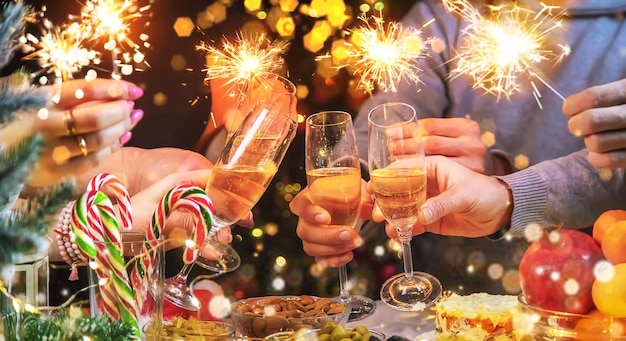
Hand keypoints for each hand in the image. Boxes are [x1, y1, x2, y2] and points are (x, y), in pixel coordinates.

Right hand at [26, 78, 143, 186]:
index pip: (83, 91)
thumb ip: (70, 97)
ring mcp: (50, 151)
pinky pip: (93, 160)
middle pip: (95, 118)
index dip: (114, 89)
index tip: (135, 89)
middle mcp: (45, 125)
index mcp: (40, 101)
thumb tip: (114, 92)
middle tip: (132, 106)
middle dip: (121, 111)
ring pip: (98, 140)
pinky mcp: (55, 172)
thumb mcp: (38, 101)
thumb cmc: (22, 121)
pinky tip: (123, 137)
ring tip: (133, 118)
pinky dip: (113, 147)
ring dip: (122, 128)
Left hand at [91, 147, 248, 259]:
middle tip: (246, 220)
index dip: (228, 184)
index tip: (246, 192)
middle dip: (229, 210)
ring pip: (206, 221)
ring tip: (228, 240)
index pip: (209, 177)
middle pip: (212, 200)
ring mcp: (179, 215)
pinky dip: (205, 246)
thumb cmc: (126, 216)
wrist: (102, 235)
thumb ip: (185, 214)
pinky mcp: (174, 234)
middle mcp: (181, 197)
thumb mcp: (157, 212)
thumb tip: (210, 219)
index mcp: (177, 183)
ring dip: (219, 230)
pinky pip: (195, 238)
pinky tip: (214, 254)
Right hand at [289, 180, 372, 266]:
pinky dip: (334, 260)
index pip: (299, 205)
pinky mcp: (319, 248)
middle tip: (349, 234)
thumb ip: (363, 198)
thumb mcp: (358, 190)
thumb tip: (369, 209)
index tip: (326, 218)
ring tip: (354, 243)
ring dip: (333, 248)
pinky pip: (320, 259)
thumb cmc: (351, 193)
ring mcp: (311, 235)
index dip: (309, 213)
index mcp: (309, 197)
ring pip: (310, 247)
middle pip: (305, 231)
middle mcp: (306, 218)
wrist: (354, 205)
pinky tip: (348, 255)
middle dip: (328, 236)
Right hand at [381, 156, 511, 238]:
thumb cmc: (485, 193)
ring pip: (402, 208)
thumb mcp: (463, 195)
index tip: (374, 190)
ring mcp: (426, 202)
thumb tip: (420, 216)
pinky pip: (412, 224)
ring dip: (392, 218)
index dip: (386, 178)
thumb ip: (441, 205)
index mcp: (431, 168)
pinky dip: (403, 230)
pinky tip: (397, 237)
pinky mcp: (430, 219)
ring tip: (388, 228)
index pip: (403, 169)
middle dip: (385, 202)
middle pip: (397, 191)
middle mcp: (425, 184)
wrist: (500, 212)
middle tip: (377, 214)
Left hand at [390, 117, 502, 173]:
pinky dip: (418, 175)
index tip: (391, 133)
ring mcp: (471, 164)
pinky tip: (406, 174)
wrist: (488, 186)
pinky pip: (435, 177)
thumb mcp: (451, 138)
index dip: (408, 129)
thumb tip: (394, 130)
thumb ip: (428, 133)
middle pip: (430, 142)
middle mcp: (472, 144)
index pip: (430, 126)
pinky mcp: (465, 184)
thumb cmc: (461, 155)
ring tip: (393, 161)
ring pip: (432, 159)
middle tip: (390, 148)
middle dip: (406, 145)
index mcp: (467, 127)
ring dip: (409, 160)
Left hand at [564, 78, 625, 167]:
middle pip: (590, 121)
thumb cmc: (622, 107)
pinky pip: (607, 160)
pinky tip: (599, 152)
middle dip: (576, 124)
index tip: (568, 108)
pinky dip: (596, 157)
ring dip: (589, 141)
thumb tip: (568, 106)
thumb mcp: (618, 93)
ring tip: (596, 136)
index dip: (572, 105)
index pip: (593, 97)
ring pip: (595, 143)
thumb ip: (596, 97)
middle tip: (578, 125)